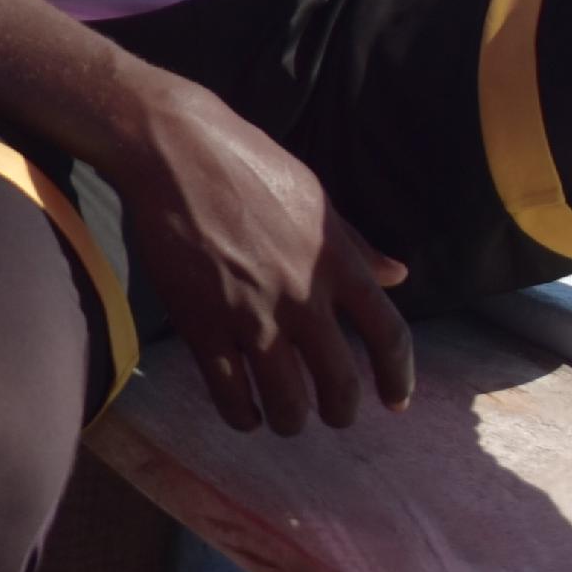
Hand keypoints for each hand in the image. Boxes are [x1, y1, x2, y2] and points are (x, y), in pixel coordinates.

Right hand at [112, 84, 415, 432]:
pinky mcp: (201, 325)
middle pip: (339, 385)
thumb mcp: (316, 199)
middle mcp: (301, 296)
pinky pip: (230, 394)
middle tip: (333, 414)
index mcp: (336, 263)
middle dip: (341, 411)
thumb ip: (355, 246)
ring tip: (286, 418)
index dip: (398, 378)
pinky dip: (242, 415)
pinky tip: (244, 413)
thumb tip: (397, 276)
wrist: (173, 150)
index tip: (395, 401)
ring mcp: (250, 315)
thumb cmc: (247, 164)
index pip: (388, 337)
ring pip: (287, 402)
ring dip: (292, 421)